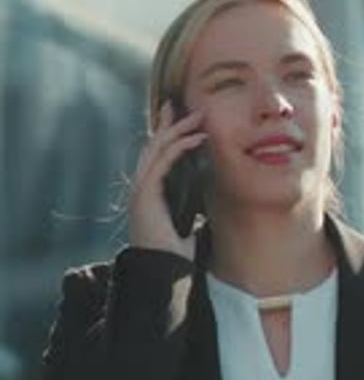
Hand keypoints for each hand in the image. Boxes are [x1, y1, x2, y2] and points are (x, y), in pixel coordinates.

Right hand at [128, 100, 206, 255]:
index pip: (156, 158)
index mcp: (148, 196)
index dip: (167, 136)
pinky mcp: (146, 193)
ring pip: (157, 149)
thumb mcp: (187, 231)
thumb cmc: (174, 258)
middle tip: (183, 106)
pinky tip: (197, 138)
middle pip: (154, 147)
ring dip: (178, 130)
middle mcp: (141, 189)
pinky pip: (163, 161)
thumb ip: (192, 219)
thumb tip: (206, 215)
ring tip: (197, 117)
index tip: (182, 121)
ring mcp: (141, 190)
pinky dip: (180, 147)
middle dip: (169, 124)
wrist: (164, 274)